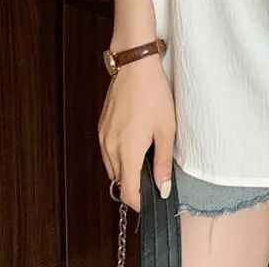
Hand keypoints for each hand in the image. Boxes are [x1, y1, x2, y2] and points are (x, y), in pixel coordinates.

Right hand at [98, 52, 175, 211]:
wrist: (135, 66)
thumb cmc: (153, 93)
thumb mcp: (167, 129)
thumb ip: (163, 162)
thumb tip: (163, 187)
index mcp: (127, 151)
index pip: (127, 192)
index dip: (140, 202)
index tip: (152, 200)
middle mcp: (110, 148)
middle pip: (119, 181)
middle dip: (136, 183)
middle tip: (155, 174)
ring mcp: (103, 137)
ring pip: (112, 167)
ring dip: (127, 169)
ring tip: (147, 153)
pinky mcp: (101, 128)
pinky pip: (108, 152)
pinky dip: (120, 155)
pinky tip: (136, 140)